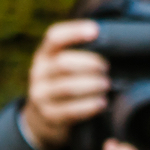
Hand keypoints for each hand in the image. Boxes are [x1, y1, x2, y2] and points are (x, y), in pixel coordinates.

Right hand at [21, 21, 107, 149]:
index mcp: (44, 54)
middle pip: (63, 63)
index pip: (54, 37)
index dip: (74, 32)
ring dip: (92, 85)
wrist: (43, 118)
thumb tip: (110, 42)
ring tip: (106, 84)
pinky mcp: (49, 115)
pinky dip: (89, 106)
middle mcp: (39, 72)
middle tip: (106, 67)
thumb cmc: (63, 85)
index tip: (95, 30)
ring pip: (67, 88)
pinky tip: (102, 103)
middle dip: (89, 64)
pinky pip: (70, 110)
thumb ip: (78, 55)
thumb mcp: (63, 67)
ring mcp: (41, 95)